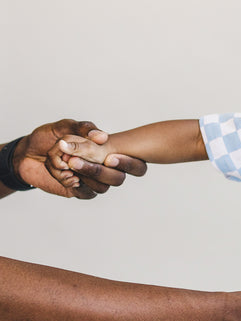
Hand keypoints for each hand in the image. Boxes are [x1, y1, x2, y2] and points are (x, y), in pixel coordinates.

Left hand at [16, 119, 145, 198]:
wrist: (26, 153)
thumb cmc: (48, 138)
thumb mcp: (64, 127)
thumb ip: (83, 128)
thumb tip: (102, 137)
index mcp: (107, 152)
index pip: (134, 164)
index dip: (131, 164)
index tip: (110, 157)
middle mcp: (104, 169)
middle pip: (119, 178)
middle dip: (102, 170)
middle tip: (82, 160)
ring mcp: (92, 182)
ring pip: (103, 187)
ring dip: (87, 175)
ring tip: (70, 163)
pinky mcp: (79, 191)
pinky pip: (86, 193)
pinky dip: (76, 183)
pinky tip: (66, 175)